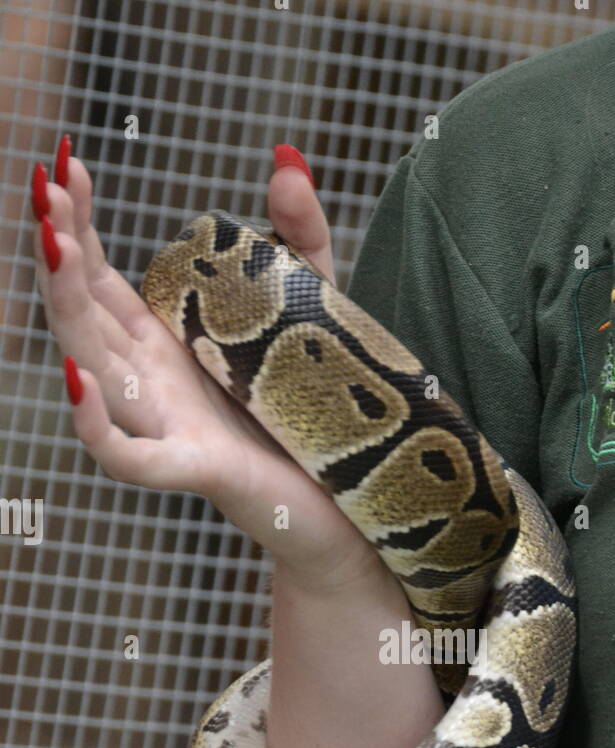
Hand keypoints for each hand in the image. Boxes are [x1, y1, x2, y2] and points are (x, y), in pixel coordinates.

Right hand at [31, 139, 387, 593]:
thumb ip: (300, 237)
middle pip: (86, 311)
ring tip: (55, 246)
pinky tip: (78, 377)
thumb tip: (285, 156)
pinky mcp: (198, 467)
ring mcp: (169, 424)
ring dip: (67, 309)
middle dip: (60, 249)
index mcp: (168, 342)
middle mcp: (155, 380)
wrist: (351, 505)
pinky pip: (129, 455)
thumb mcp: (313, 308)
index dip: (80, 220)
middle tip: (46, 187)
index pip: (103, 275)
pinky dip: (96, 423)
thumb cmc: (319, 414)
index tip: (67, 162)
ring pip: (95, 368)